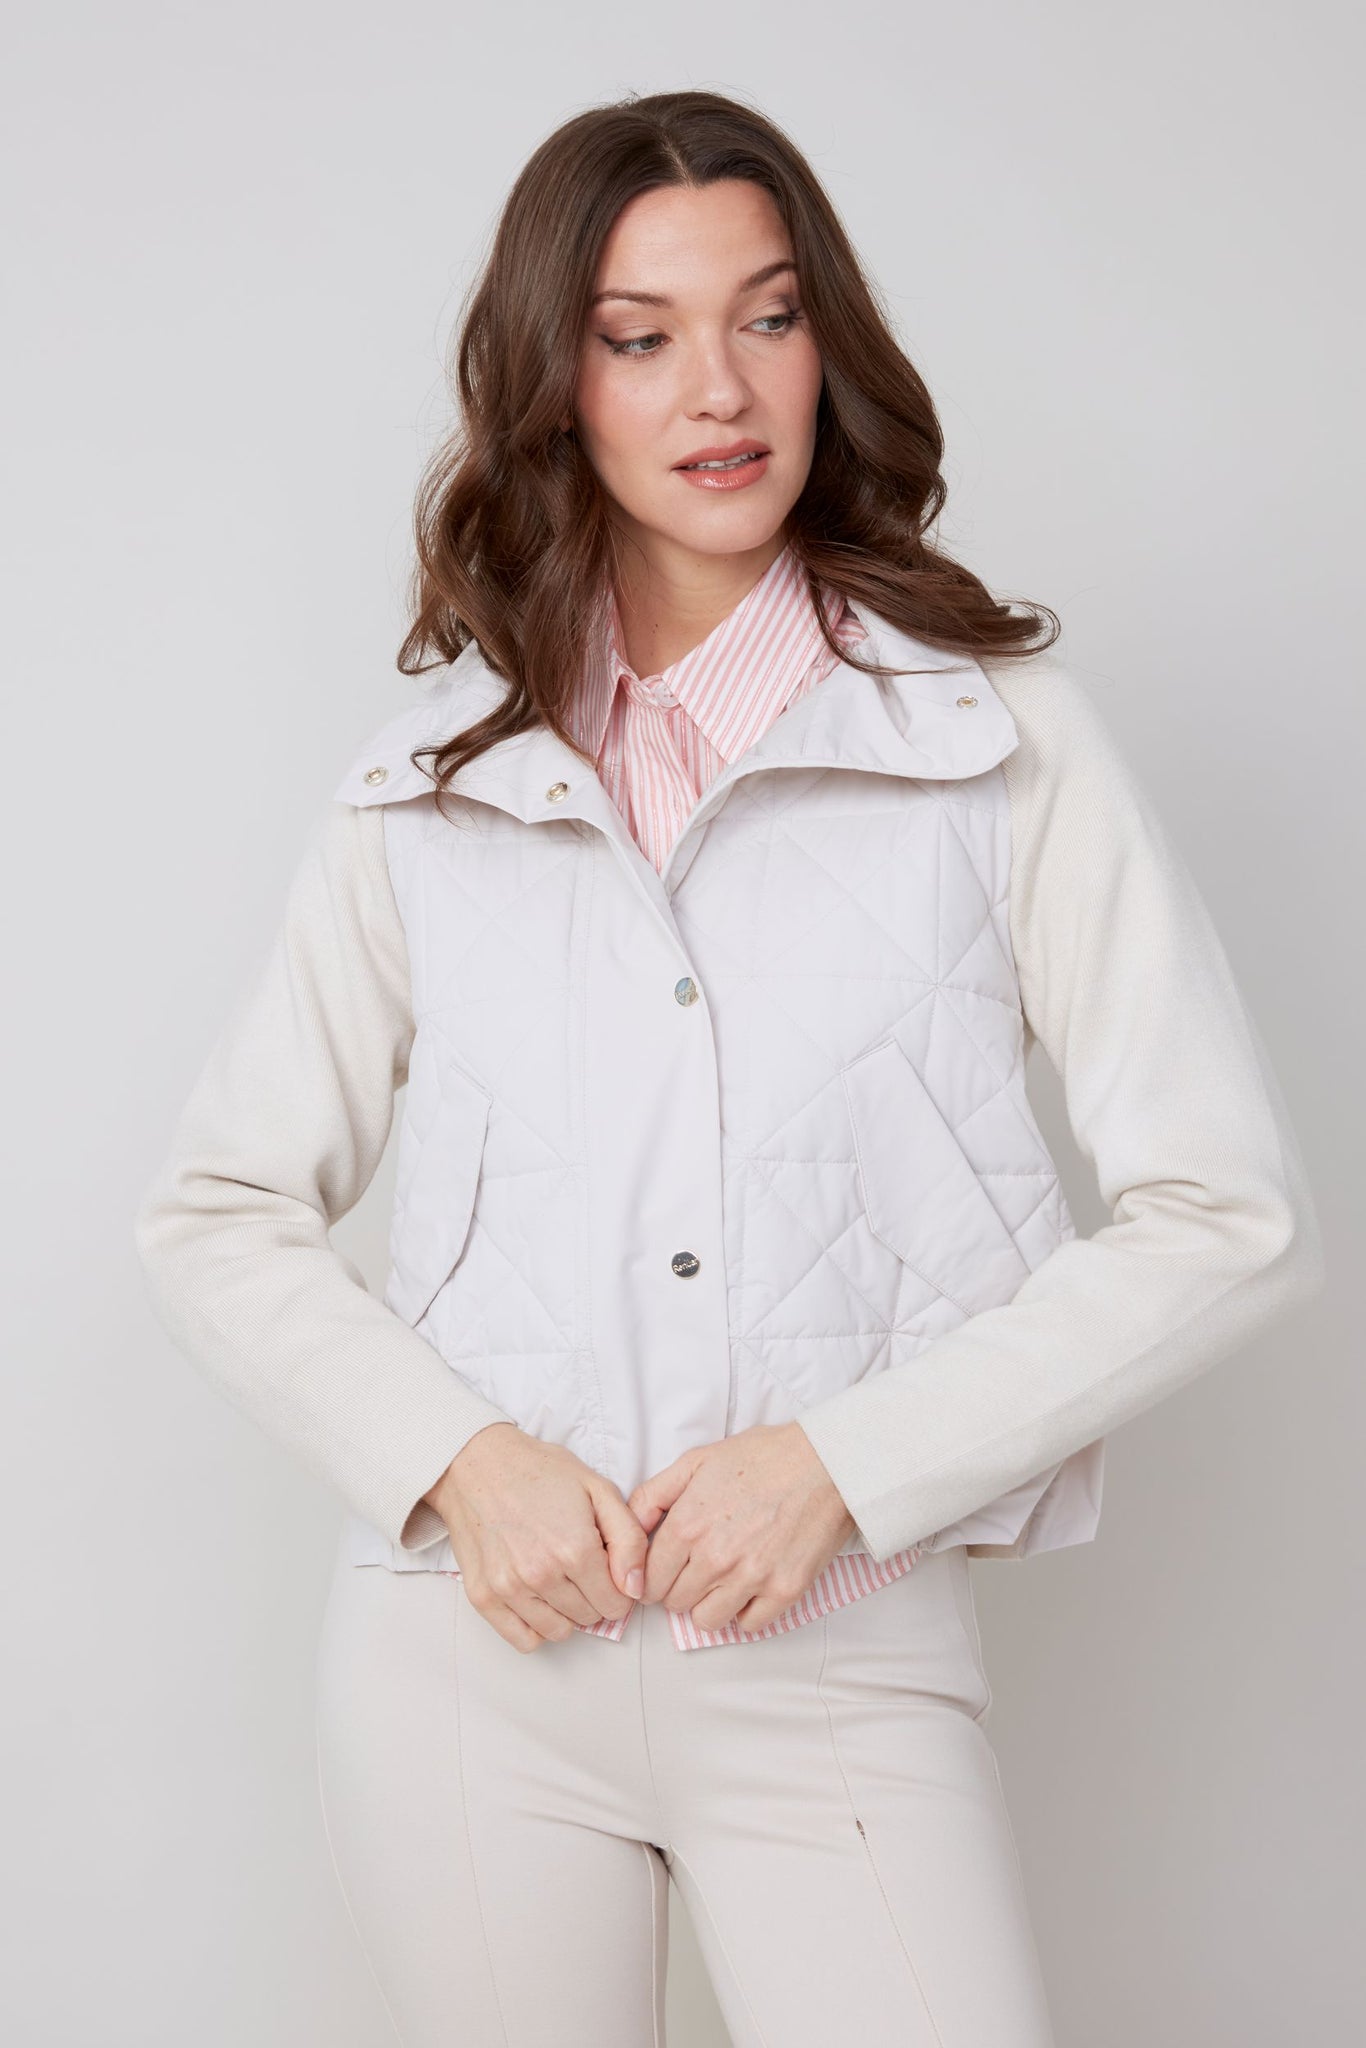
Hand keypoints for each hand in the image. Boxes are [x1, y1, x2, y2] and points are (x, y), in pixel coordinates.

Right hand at [426, 1423, 649, 1652]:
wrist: (478, 1464)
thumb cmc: (539, 1472)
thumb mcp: (598, 1490)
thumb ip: (629, 1540)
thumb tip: (636, 1588)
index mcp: (576, 1548)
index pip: (617, 1604)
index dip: (619, 1587)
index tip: (608, 1569)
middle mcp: (542, 1575)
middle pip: (590, 1618)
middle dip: (593, 1596)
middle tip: (580, 1565)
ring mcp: (509, 1589)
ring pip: (559, 1632)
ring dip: (565, 1612)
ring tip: (557, 1577)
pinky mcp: (483, 1597)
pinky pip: (523, 1640)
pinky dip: (536, 1625)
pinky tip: (537, 1597)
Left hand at [627, 1422, 857, 1633]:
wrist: (824, 1462)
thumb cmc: (762, 1457)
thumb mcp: (696, 1462)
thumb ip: (653, 1495)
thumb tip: (630, 1529)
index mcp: (688, 1525)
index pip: (650, 1580)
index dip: (654, 1577)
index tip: (667, 1571)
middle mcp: (715, 1557)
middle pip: (675, 1604)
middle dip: (680, 1589)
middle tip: (697, 1570)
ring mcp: (751, 1577)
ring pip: (707, 1621)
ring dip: (710, 1604)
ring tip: (723, 1580)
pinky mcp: (784, 1591)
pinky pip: (750, 1626)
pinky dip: (747, 1611)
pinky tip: (751, 1586)